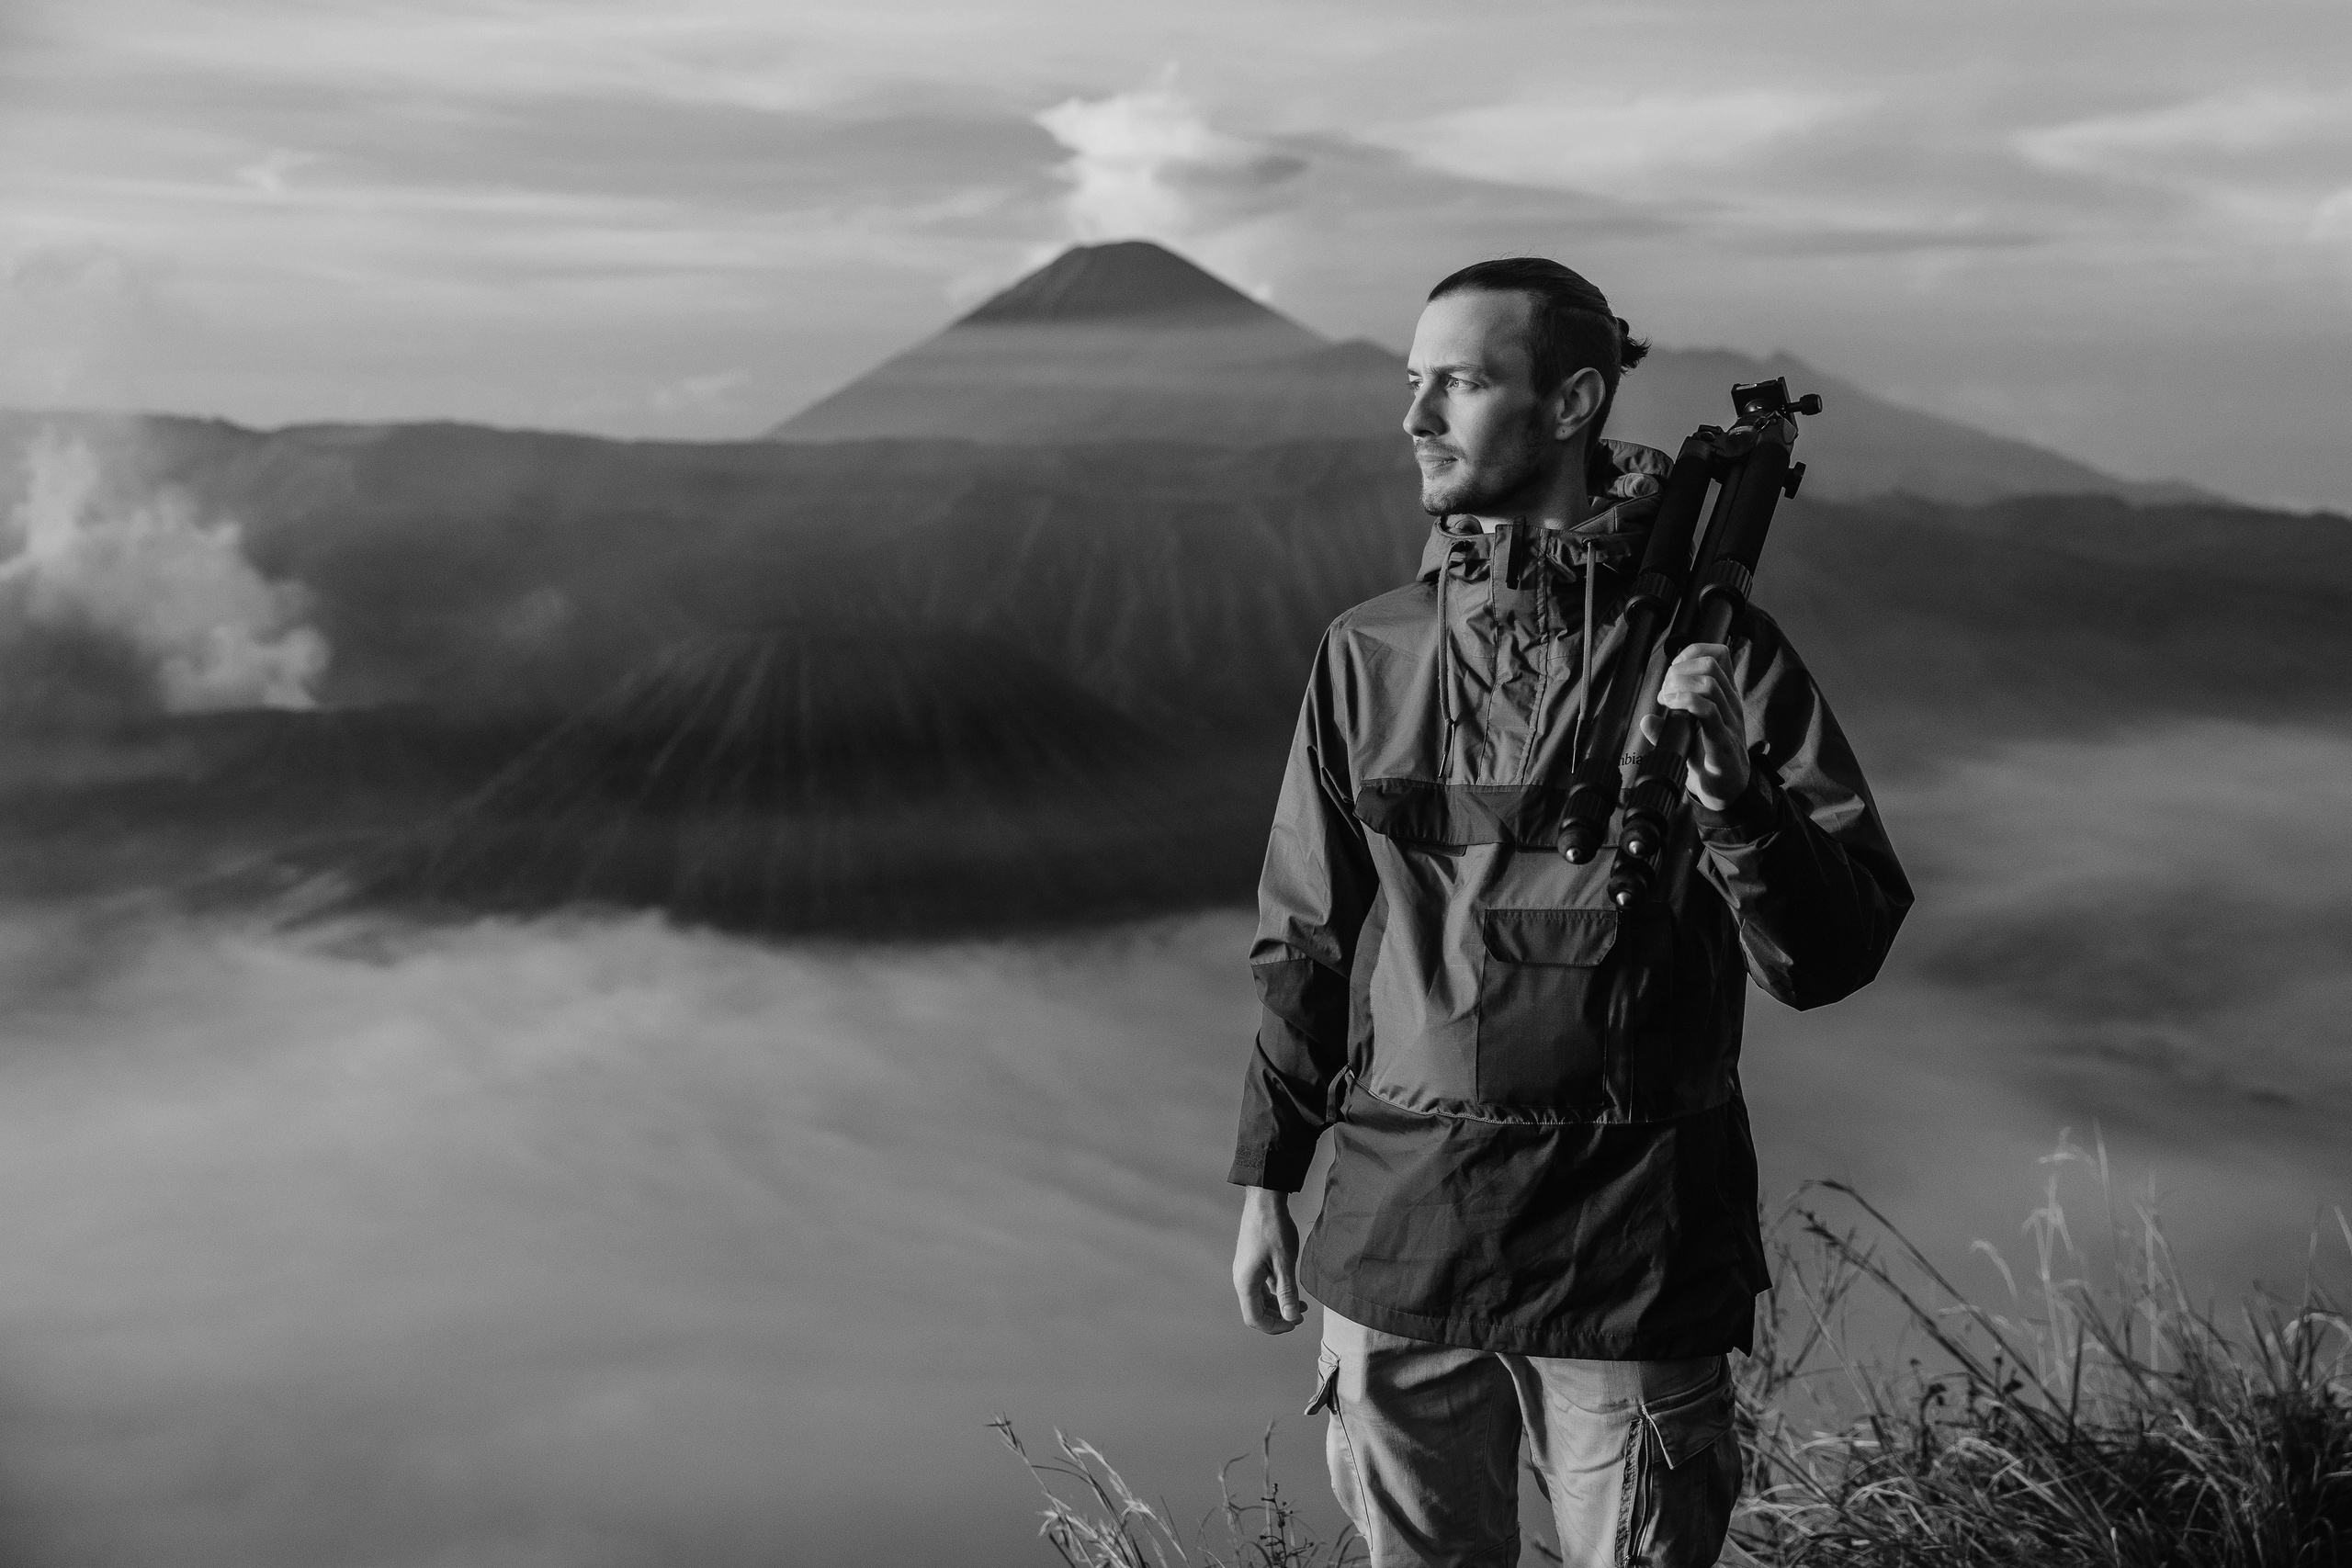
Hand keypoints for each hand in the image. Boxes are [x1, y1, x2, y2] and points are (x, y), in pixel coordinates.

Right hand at [1231, 1187, 1304, 1333]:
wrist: (1264, 1200)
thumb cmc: (1273, 1229)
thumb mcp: (1284, 1263)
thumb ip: (1287, 1293)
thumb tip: (1290, 1318)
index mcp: (1245, 1283)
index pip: (1255, 1318)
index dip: (1275, 1326)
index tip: (1294, 1322)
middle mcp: (1241, 1279)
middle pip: (1256, 1310)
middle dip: (1278, 1317)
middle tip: (1299, 1316)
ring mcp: (1245, 1269)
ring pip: (1259, 1298)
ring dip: (1277, 1304)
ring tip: (1299, 1303)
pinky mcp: (1250, 1262)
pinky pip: (1260, 1285)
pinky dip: (1275, 1291)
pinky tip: (1289, 1287)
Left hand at [1643, 642, 1748, 810]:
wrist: (1726, 789)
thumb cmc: (1709, 757)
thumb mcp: (1687, 735)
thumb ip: (1668, 724)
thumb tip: (1646, 720)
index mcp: (1725, 696)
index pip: (1719, 654)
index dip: (1692, 652)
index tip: (1673, 669)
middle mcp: (1731, 704)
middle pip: (1711, 664)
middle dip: (1680, 670)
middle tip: (1665, 690)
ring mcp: (1730, 721)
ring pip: (1709, 684)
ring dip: (1679, 685)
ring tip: (1666, 700)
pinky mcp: (1723, 741)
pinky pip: (1707, 711)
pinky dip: (1684, 702)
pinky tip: (1670, 707)